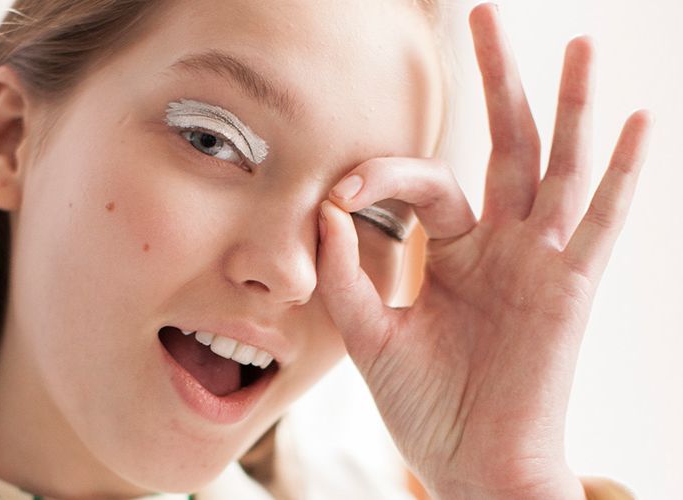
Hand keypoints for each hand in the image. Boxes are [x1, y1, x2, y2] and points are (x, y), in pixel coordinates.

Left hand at [316, 3, 652, 498]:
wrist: (467, 463)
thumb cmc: (425, 404)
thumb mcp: (370, 333)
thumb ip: (345, 274)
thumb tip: (325, 211)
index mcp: (453, 251)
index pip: (423, 183)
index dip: (381, 176)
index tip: (340, 193)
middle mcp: (501, 243)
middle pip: (502, 145)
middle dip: (495, 81)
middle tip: (484, 18)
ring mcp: (539, 259)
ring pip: (556, 166)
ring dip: (566, 105)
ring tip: (578, 44)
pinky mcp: (570, 287)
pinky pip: (600, 222)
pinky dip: (622, 175)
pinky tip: (634, 121)